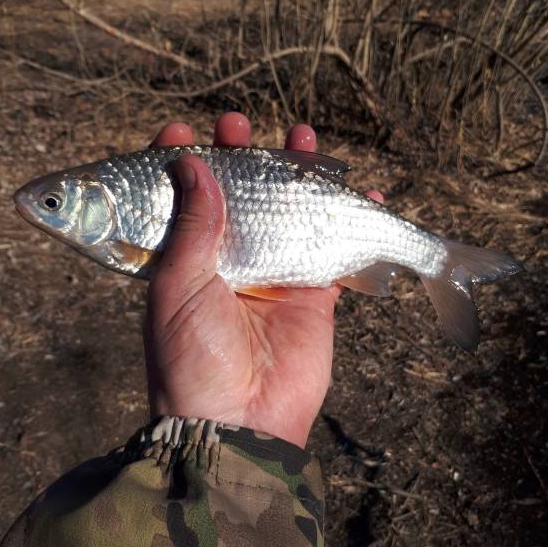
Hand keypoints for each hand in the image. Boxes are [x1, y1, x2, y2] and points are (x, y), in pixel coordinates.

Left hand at [144, 113, 383, 447]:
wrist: (238, 422)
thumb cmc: (193, 356)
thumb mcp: (178, 285)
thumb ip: (193, 225)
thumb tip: (193, 163)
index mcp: (184, 259)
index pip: (180, 199)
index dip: (181, 163)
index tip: (181, 132)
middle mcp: (227, 261)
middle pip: (238, 196)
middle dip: (241, 156)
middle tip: (238, 125)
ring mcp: (273, 274)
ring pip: (288, 212)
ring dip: (299, 174)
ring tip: (303, 136)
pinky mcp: (313, 294)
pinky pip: (339, 252)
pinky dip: (358, 224)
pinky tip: (369, 195)